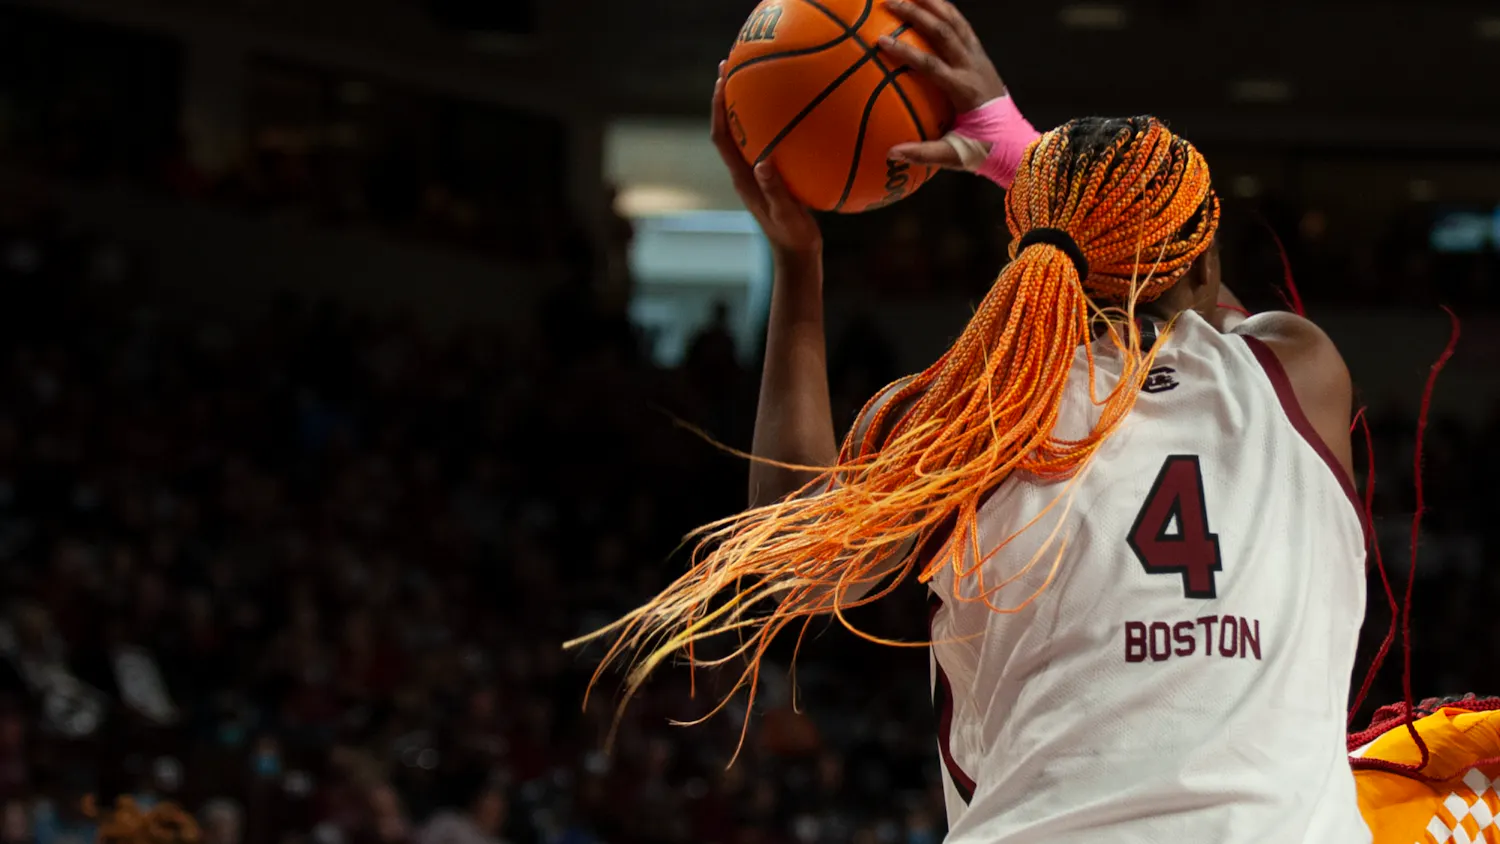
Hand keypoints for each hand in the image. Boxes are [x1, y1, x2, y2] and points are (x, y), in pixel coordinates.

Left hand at [711, 62, 821, 258]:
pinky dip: (776, 122)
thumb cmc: (792, 238)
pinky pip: (770, 140)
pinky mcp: (773, 176)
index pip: (721, 136)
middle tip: (733, 64)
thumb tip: (763, 163)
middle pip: (730, 125)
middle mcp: (745, 170)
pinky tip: (797, 109)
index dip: (717, 108)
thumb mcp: (787, 215)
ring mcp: (758, 173)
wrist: (797, 256)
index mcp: (742, 177)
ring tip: (759, 76)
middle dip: (728, 95)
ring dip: (748, 105)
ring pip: (749, 131)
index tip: (720, 81)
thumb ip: (775, 191)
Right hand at [878, 0, 1006, 168]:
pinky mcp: (981, 57)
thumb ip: (924, 154)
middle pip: (943, 32)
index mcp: (964, 90)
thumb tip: (891, 154)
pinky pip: (962, 28)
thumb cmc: (984, 150)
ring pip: (956, 22)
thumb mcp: (954, 156)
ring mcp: (979, 59)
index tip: (881, 41)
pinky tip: (930, 5)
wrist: (1017, 143)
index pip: (931, 65)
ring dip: (933, 4)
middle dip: (917, 14)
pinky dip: (946, 12)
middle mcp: (973, 68)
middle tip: (890, 3)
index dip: (906, 51)